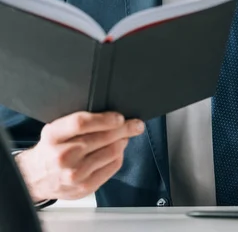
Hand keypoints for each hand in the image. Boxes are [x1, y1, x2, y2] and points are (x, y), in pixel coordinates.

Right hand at [15, 112, 144, 202]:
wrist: (36, 177)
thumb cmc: (52, 149)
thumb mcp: (56, 130)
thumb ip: (78, 123)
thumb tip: (112, 115)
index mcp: (53, 136)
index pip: (81, 123)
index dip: (105, 119)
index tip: (120, 117)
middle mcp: (62, 156)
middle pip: (102, 138)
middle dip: (124, 129)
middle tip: (136, 124)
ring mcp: (75, 173)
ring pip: (112, 152)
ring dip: (123, 141)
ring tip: (124, 136)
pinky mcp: (85, 186)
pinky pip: (113, 166)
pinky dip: (119, 155)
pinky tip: (117, 151)